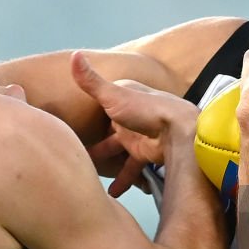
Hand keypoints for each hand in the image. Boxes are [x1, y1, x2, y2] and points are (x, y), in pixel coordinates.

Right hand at [72, 51, 196, 196]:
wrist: (179, 131)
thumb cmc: (144, 109)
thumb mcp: (112, 94)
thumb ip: (90, 80)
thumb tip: (73, 55)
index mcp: (122, 98)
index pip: (101, 102)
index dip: (88, 112)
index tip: (69, 122)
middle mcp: (130, 115)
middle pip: (108, 129)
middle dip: (94, 140)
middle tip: (77, 153)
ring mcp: (139, 135)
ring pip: (118, 151)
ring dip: (106, 163)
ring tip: (89, 175)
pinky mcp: (146, 154)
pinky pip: (132, 169)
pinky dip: (124, 180)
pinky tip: (112, 193)